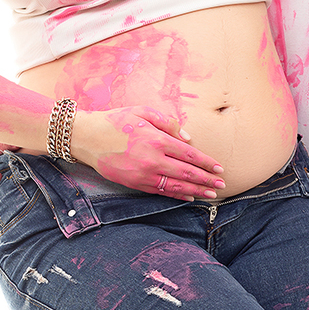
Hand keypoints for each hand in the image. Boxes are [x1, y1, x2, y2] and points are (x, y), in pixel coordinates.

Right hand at [75, 107, 224, 199]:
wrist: (87, 137)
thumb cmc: (115, 121)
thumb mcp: (142, 112)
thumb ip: (168, 123)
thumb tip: (187, 138)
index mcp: (156, 140)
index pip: (188, 154)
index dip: (206, 163)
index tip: (218, 168)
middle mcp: (152, 160)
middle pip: (186, 173)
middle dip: (206, 180)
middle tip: (221, 185)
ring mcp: (143, 175)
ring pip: (175, 186)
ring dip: (196, 191)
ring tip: (211, 195)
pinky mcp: (134, 183)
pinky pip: (160, 192)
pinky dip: (176, 195)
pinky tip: (189, 197)